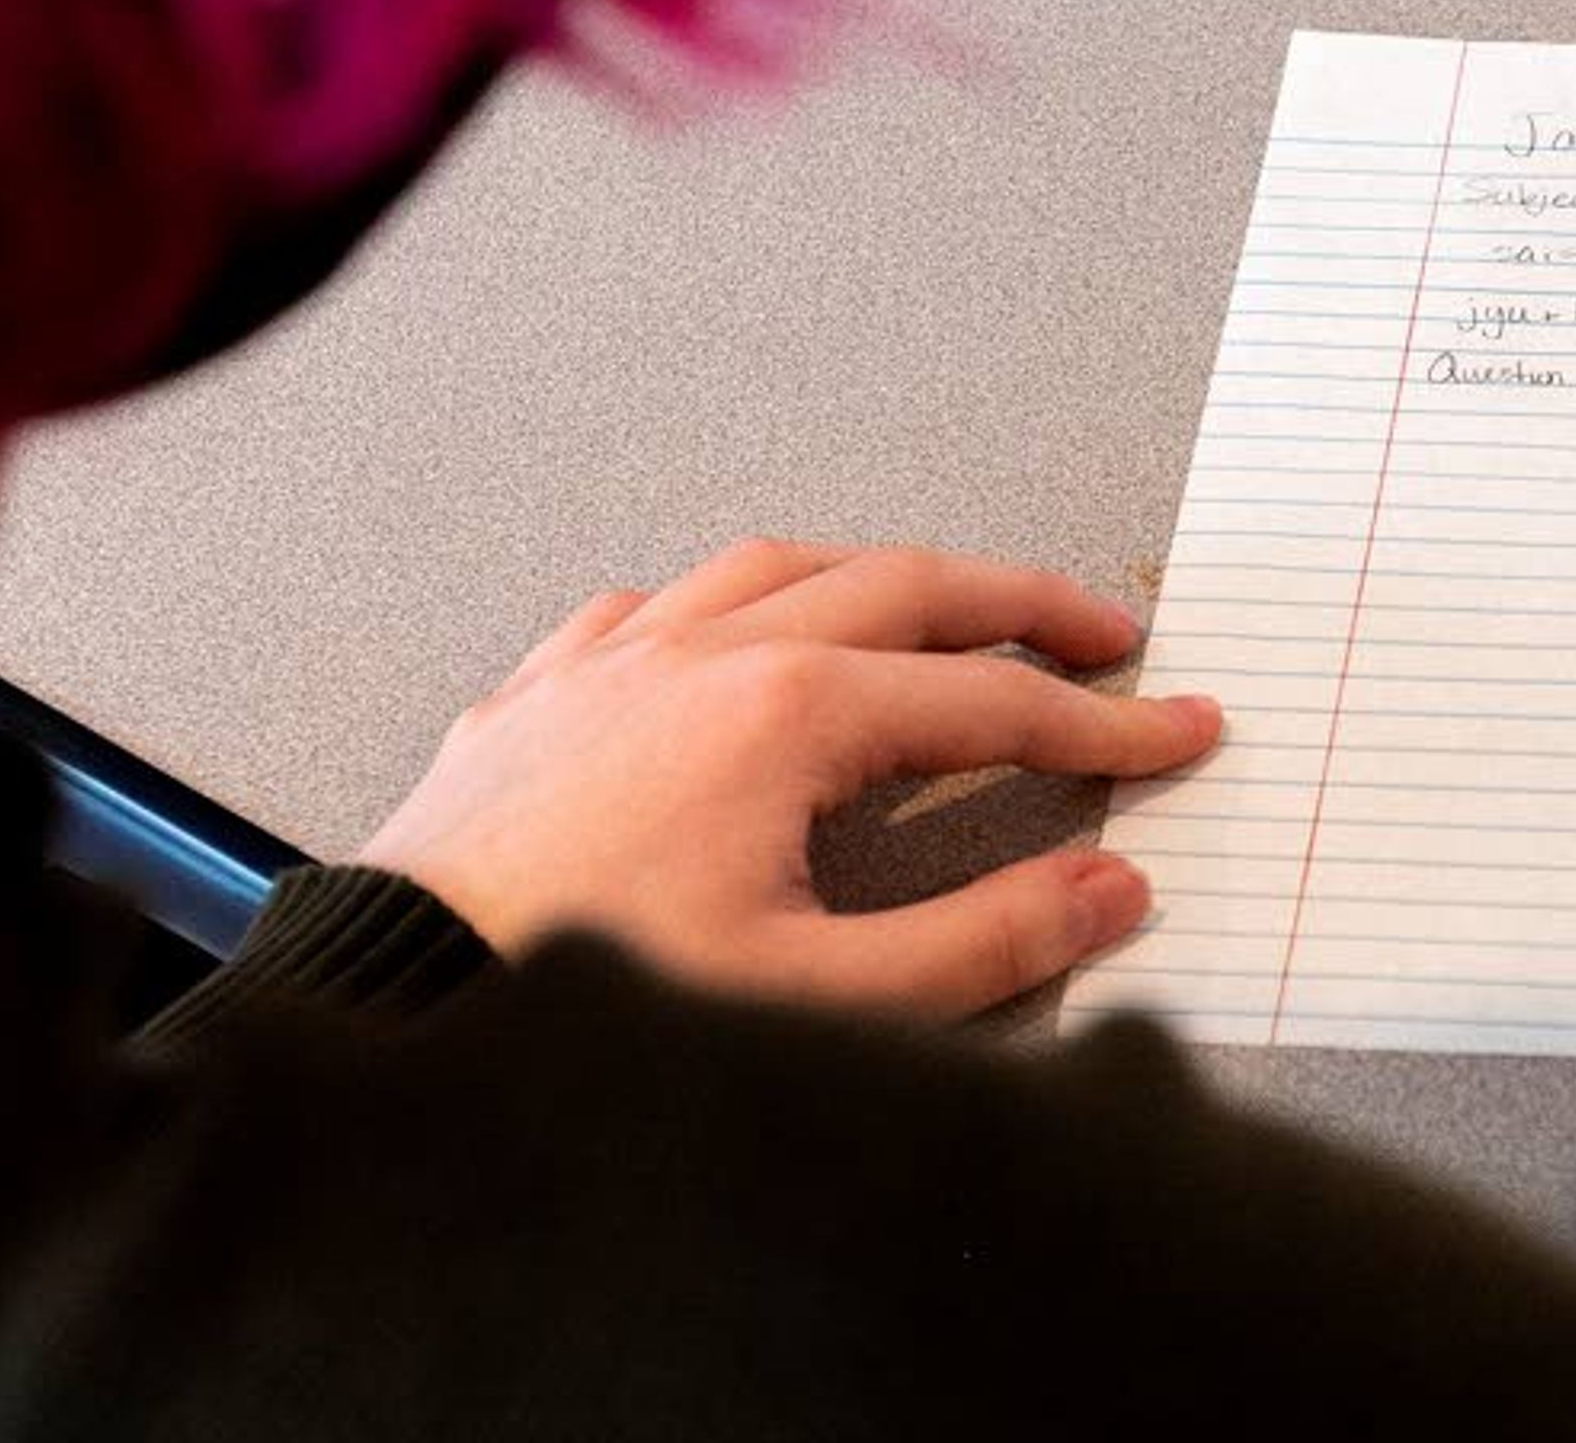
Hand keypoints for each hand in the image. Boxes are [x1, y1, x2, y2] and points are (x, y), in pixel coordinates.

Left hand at [357, 539, 1220, 1015]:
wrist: (403, 1007)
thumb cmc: (584, 999)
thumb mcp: (818, 1000)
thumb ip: (984, 942)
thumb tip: (1105, 894)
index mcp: (784, 715)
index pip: (992, 705)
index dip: (1103, 723)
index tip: (1173, 731)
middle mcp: (699, 657)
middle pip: (903, 589)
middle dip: (1019, 606)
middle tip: (1102, 633)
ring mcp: (610, 663)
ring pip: (773, 568)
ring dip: (877, 578)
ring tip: (939, 605)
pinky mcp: (538, 696)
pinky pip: (651, 608)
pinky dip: (729, 603)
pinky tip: (735, 632)